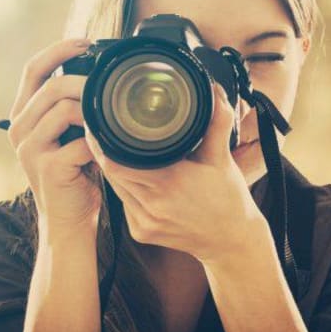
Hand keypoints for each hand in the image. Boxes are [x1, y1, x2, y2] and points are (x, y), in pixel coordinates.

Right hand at [7, 38, 101, 234]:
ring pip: (64, 109)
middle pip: (51, 86)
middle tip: (109, 86)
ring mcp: (30, 150)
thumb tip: (97, 71)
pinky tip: (107, 148)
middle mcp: (19, 129)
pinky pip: (80, 141)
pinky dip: (99, 141)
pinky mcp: (48, 168)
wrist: (68, 220)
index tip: (87, 42)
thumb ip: (71, 105)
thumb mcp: (67, 132)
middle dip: (85, 81)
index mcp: (22, 115)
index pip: (33, 68)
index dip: (59, 50)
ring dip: (93, 111)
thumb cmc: (74, 172)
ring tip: (108, 122)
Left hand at [85, 83, 266, 264]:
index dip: (102, 144)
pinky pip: (123, 203)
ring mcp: (144, 223)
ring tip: (113, 149)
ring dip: (113, 169)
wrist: (232, 242)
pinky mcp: (140, 233)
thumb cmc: (228, 198)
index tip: (98, 125)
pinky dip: (124, 187)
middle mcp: (152, 206)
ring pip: (115, 188)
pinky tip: (131, 176)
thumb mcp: (222, 158)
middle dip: (105, 152)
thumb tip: (214, 90)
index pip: (117, 162)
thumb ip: (216, 122)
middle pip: (111, 173)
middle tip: (101, 131)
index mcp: (169, 184)